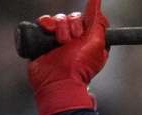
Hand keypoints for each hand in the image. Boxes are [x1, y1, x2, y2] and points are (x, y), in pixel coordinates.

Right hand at [26, 0, 109, 114]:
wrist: (58, 80)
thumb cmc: (79, 66)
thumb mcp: (96, 43)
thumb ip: (98, 22)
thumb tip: (97, 0)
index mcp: (89, 40)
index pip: (86, 19)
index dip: (83, 22)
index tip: (81, 33)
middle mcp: (74, 40)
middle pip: (72, 17)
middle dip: (72, 26)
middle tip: (71, 42)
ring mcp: (57, 40)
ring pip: (58, 19)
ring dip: (60, 28)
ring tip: (59, 43)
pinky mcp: (43, 40)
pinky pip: (44, 22)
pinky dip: (45, 23)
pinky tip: (47, 32)